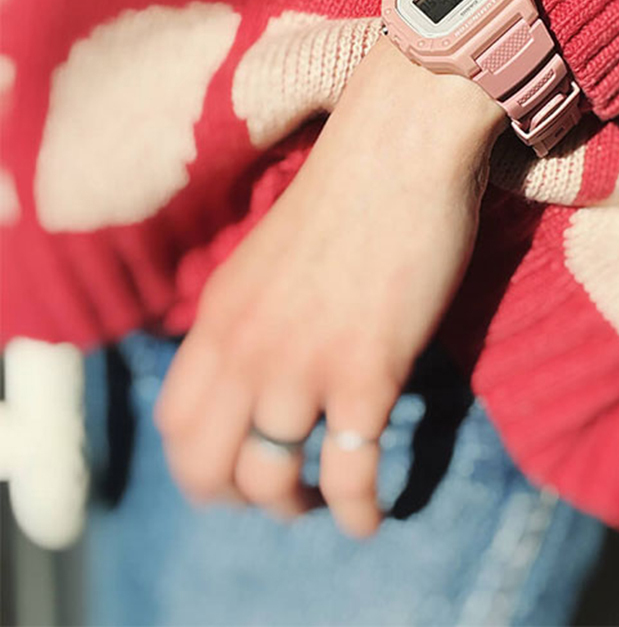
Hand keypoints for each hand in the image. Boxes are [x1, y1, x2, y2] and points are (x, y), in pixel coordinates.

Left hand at [154, 38, 504, 536]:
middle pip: (206, 466)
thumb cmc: (349, 190)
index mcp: (218, 316)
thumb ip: (254, 316)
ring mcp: (302, 364)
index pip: (176, 423)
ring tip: (322, 505)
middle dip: (238, 498)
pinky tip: (368, 517)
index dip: (201, 465)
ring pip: (272, 481)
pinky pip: (351, 473)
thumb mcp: (270, 258)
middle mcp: (246, 349)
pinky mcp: (366, 371)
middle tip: (278, 495)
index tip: (238, 469)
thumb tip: (266, 368)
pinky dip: (355, 511)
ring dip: (295, 507)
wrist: (399, 145)